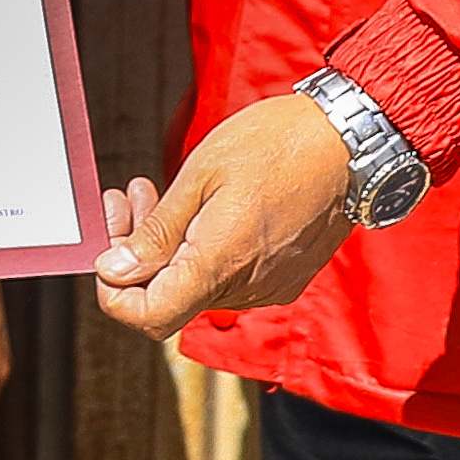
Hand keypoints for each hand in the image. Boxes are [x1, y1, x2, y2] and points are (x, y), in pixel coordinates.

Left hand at [91, 97, 362, 337]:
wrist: (352, 142)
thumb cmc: (277, 145)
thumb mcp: (201, 175)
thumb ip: (157, 232)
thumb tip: (115, 272)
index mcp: (220, 263)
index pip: (148, 318)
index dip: (115, 294)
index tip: (107, 251)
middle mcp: (246, 288)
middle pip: (168, 298)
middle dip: (136, 254)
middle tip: (129, 197)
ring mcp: (269, 286)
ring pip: (196, 287)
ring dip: (169, 248)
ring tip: (159, 191)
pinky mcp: (285, 278)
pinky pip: (228, 279)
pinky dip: (202, 251)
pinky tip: (201, 208)